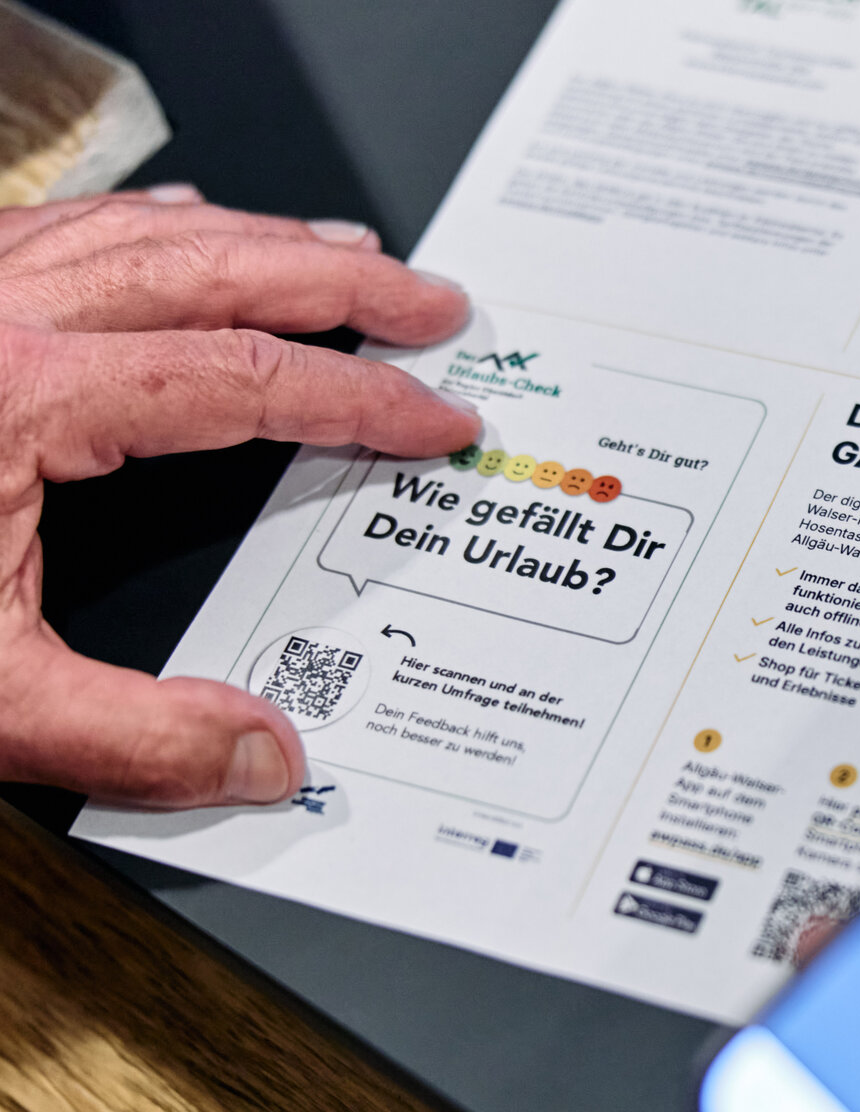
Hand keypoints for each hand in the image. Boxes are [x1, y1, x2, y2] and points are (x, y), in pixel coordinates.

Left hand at [0, 186, 478, 807]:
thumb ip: (133, 738)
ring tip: (342, 256)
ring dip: (257, 238)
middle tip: (434, 302)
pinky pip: (60, 225)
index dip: (363, 397)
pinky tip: (175, 228)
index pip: (248, 378)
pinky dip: (147, 225)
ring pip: (138, 226)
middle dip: (341, 282)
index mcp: (25, 396)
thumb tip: (265, 758)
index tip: (438, 417)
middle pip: (213, 263)